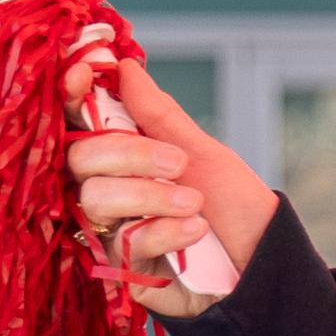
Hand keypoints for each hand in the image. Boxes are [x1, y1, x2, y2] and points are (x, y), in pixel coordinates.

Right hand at [57, 42, 277, 320]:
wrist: (264, 266)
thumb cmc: (234, 208)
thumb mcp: (202, 153)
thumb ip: (158, 114)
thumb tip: (124, 67)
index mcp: (121, 154)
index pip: (77, 122)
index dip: (72, 97)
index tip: (82, 77)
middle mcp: (107, 188)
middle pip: (79, 159)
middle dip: (130, 154)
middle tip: (179, 164)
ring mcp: (111, 228)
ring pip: (94, 198)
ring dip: (151, 195)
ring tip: (195, 203)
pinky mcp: (121, 268)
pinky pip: (123, 242)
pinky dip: (165, 231)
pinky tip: (196, 233)